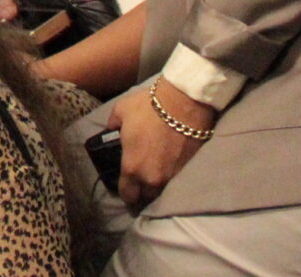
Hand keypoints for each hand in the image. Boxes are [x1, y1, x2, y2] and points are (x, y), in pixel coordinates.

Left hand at [111, 78, 216, 209]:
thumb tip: (112, 130)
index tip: (126, 187)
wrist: (183, 103)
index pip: (127, 194)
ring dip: (158, 185)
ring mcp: (173, 176)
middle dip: (142, 191)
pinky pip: (177, 180)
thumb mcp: (121, 111)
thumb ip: (112, 125)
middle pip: (146, 196)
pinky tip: (170, 165)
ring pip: (163, 190)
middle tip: (141, 180)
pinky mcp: (189, 169)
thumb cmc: (148, 107)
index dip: (125, 192)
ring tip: (156, 173)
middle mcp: (152, 178)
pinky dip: (172, 176)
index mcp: (132, 167)